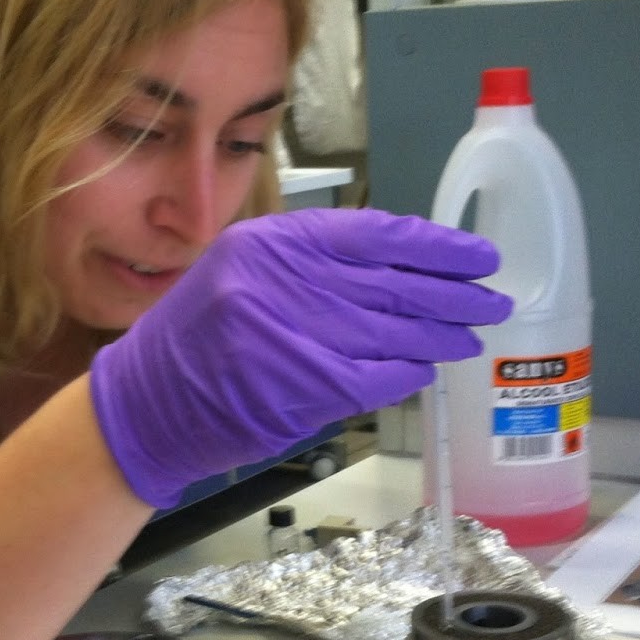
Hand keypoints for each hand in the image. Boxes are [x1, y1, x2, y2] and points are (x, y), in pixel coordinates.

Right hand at [90, 207, 511, 507]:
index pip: (376, 235)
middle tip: (494, 298)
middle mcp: (284, 280)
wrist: (145, 405)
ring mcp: (292, 334)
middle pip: (393, 283)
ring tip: (473, 335)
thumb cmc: (197, 340)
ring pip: (393, 331)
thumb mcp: (243, 272)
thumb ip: (312, 265)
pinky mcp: (300, 387)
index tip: (476, 256)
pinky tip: (426, 369)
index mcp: (272, 243)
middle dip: (453, 293)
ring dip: (440, 335)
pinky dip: (406, 373)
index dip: (436, 246)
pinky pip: (375, 377)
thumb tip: (397, 269)